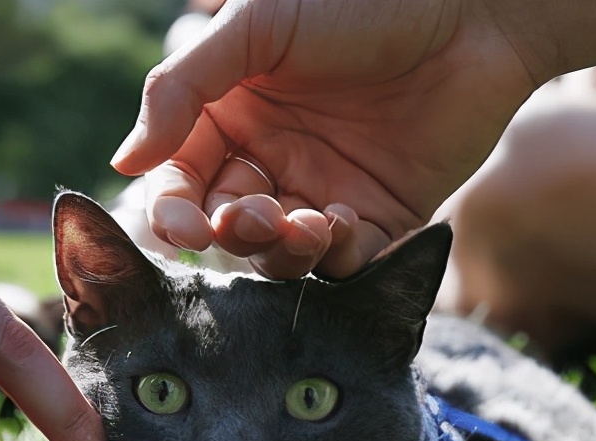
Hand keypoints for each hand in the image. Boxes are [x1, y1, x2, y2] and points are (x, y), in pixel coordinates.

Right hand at [111, 0, 536, 278]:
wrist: (470, 11)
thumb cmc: (360, 4)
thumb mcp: (258, 26)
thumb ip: (182, 87)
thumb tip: (124, 162)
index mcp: (233, 116)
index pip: (183, 179)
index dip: (174, 210)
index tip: (182, 226)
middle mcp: (273, 161)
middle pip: (228, 224)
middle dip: (234, 233)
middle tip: (253, 218)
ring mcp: (326, 192)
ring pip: (282, 251)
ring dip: (281, 251)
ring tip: (304, 225)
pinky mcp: (381, 217)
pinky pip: (347, 261)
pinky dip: (338, 255)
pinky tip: (345, 223)